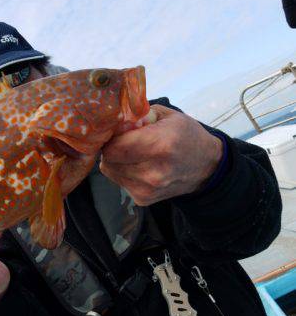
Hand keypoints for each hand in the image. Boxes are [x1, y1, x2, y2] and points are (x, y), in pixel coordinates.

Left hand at [100, 104, 223, 204]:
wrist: (205, 167)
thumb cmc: (186, 136)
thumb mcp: (167, 116)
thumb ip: (138, 116)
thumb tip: (115, 121)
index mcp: (160, 145)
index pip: (114, 146)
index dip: (110, 136)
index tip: (117, 130)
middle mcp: (153, 172)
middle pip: (109, 159)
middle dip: (111, 147)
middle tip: (123, 140)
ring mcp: (147, 189)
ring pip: (110, 171)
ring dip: (116, 160)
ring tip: (133, 153)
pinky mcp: (143, 199)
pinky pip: (119, 181)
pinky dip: (123, 172)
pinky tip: (138, 166)